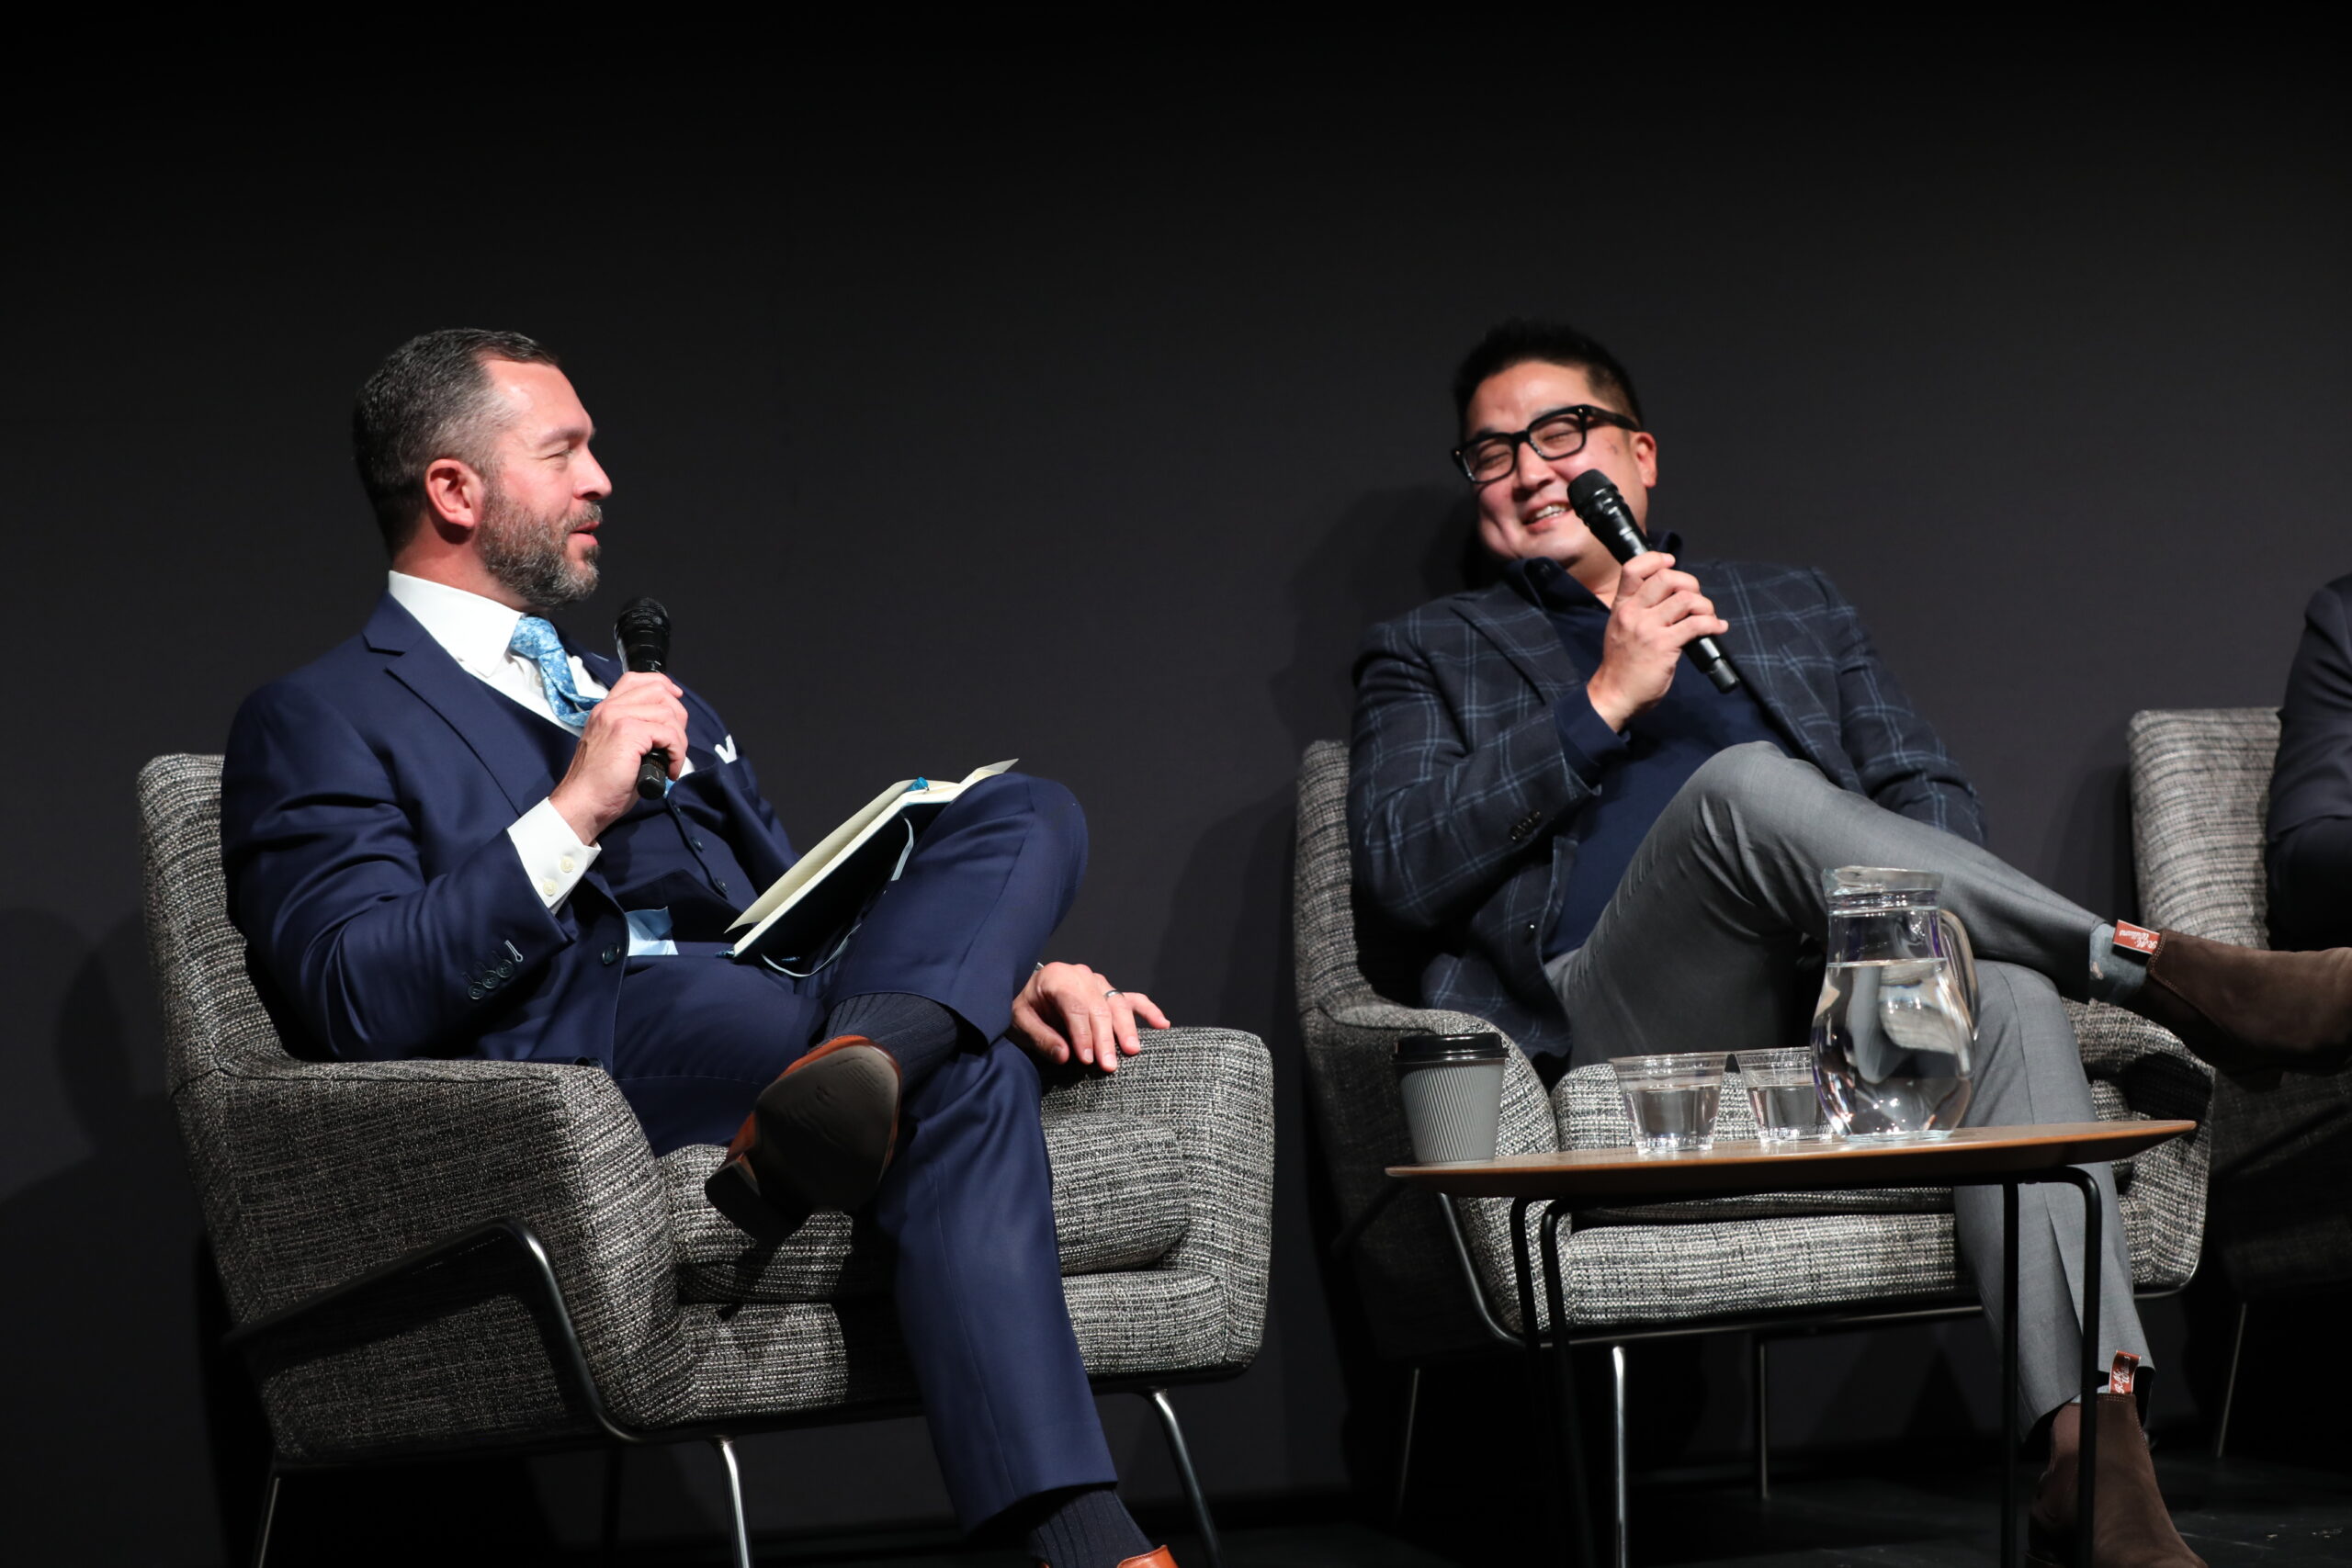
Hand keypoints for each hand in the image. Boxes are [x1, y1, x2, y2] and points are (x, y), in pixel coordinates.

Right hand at [548, 672, 688, 841]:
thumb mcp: (617, 748)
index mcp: (606, 710)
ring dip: (679, 741)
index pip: (636, 679)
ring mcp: (618, 718)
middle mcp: (610, 709)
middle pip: (659, 691)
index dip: (663, 685)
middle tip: (676, 745)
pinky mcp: (628, 732)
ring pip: (668, 713)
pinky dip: (677, 753)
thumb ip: (636, 729)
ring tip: (672, 761)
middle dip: (678, 717)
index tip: (676, 700)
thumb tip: (669, 727)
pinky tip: (670, 769)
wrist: (584, 803)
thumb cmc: (601, 784)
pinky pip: (668, 733)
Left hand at [1011, 961, 1170, 1073]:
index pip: (1075, 1007)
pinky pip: (1132, 999)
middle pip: (1099, 1008)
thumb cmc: (1022, 1008)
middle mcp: (1081, 975)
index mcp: (1057, 977)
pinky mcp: (1108, 992)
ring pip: (1117, 1004)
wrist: (1025, 993)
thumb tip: (1065, 1055)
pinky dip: (1148, 1011)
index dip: (1083, 1035)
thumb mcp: (1019, 1022)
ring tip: (1133, 1051)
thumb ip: (1041, 1038)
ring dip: (1127, 1029)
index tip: (1087, 1060)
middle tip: (1110, 1065)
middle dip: (1106, 1039)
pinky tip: (1162, 1024)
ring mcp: (1098, 982)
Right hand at [1585, 552, 1729, 730]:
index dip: (1656, 559)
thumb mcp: (1620, 629)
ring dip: (1705, 606)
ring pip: (1686, 599)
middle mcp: (1632, 613)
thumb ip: (1639, 610)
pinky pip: (1696, 624)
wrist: (1614, 695)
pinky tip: (1716, 628)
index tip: (1671, 563)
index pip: (1633, 568)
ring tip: (1707, 617)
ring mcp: (1647, 628)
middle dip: (1690, 584)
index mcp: (1621, 606)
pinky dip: (1713, 624)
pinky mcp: (1663, 645)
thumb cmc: (1622, 665)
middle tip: (1695, 600)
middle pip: (1666, 578)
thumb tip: (1672, 596)